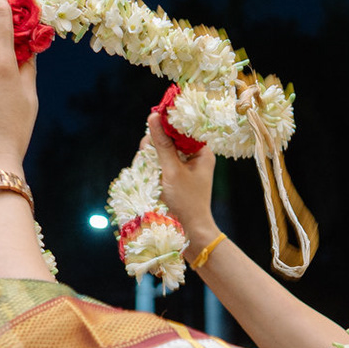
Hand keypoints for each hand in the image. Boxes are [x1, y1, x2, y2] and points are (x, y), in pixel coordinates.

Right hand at [144, 117, 218, 240]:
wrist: (189, 231)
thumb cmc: (186, 201)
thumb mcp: (172, 170)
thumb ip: (162, 144)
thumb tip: (153, 116)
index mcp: (201, 152)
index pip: (183, 127)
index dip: (167, 124)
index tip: (152, 124)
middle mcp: (193, 156)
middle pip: (169, 137)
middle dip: (155, 143)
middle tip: (146, 154)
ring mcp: (182, 167)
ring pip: (161, 150)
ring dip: (151, 156)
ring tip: (147, 168)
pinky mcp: (173, 176)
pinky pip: (159, 163)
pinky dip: (151, 166)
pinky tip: (147, 174)